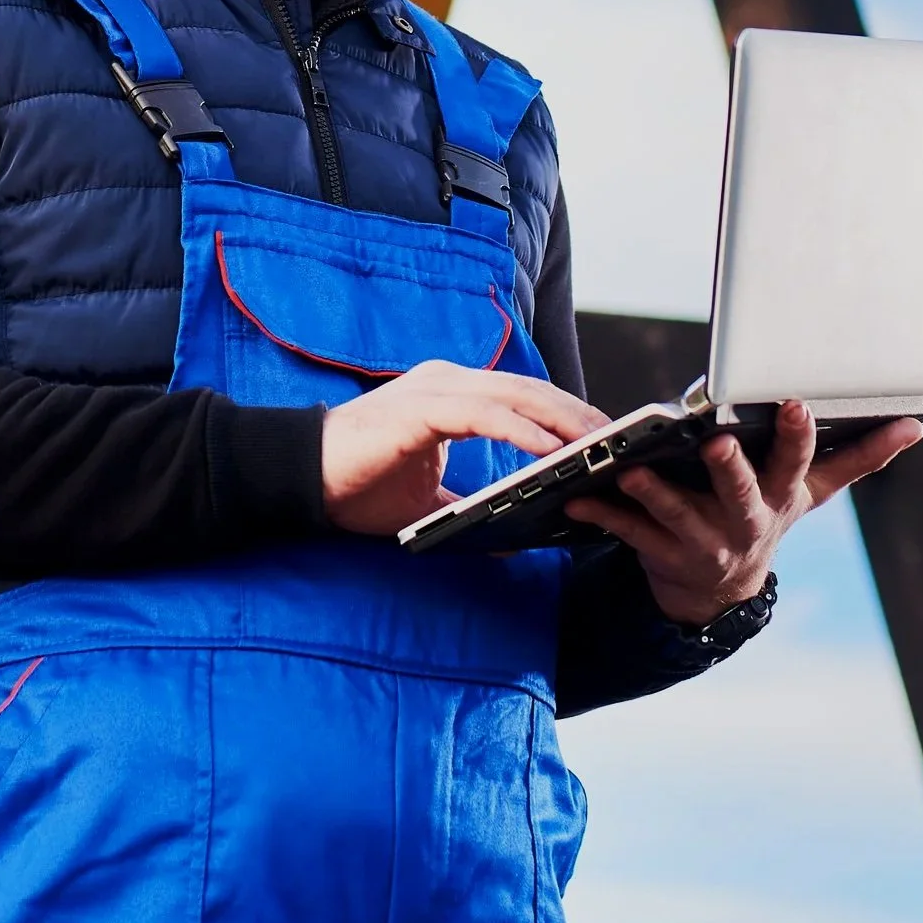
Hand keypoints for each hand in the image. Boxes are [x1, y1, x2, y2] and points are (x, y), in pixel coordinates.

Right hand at [322, 364, 613, 537]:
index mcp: (452, 395)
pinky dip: (522, 432)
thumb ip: (468, 509)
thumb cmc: (357, 486)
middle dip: (579, 417)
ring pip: (517, 397)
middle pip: (532, 392)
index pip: (524, 398)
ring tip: (600, 447)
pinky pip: (486, 415)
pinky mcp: (422, 408)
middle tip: (621, 444)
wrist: (301, 478)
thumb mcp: (428, 503)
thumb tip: (511, 540)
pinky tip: (551, 453)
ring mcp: (436, 388)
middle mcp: (449, 381)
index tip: (604, 442)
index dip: (566, 416)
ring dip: (563, 422)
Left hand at [576, 402, 922, 628]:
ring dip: (655, 495)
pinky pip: (627, 535)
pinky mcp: (659, 554)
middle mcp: (745, 522)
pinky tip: (577, 498)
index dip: (799, 436)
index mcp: (781, 497)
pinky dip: (602, 516)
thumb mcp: (811, 490)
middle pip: (741, 493)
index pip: (797, 463)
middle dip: (731, 469)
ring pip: (677, 518)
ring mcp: (702, 542)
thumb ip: (859, 456)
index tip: (797, 403)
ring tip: (632, 471)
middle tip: (718, 442)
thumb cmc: (765, 512)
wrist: (720, 589)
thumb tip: (915, 426)